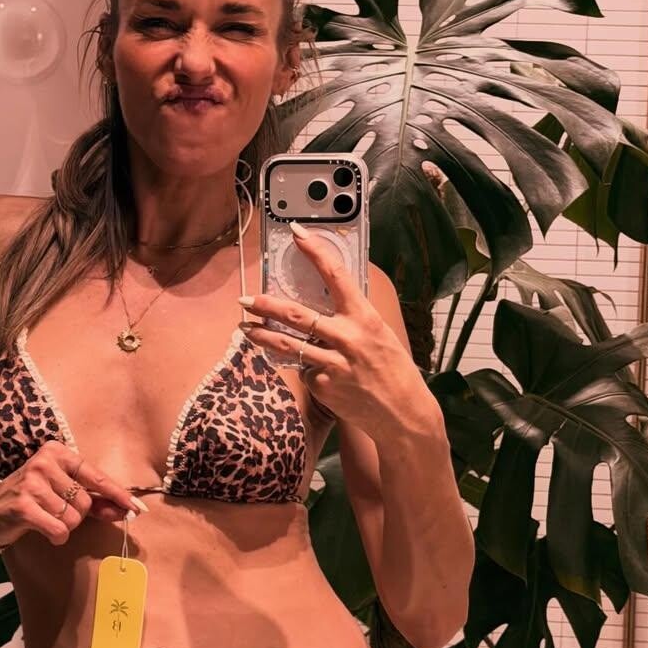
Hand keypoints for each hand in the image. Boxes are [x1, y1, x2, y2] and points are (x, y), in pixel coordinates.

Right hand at [0, 440, 146, 548]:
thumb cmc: (30, 499)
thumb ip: (94, 500)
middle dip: (76, 515)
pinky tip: (42, 530)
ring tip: (44, 519)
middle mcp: (44, 462)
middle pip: (85, 501)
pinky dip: (55, 536)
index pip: (96, 476)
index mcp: (57, 452)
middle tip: (54, 512)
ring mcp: (32, 482)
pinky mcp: (23, 505)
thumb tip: (126, 510)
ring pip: (73, 517)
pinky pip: (59, 529)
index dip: (118, 494)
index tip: (137, 509)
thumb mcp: (61, 493)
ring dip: (64, 526)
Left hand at [240, 226, 431, 441]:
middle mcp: (347, 338)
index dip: (315, 252)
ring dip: (261, 336)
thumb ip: (351, 318)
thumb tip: (323, 300)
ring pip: (287, 346)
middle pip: (296, 315)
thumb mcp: (378, 333)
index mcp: (364, 318)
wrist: (402, 414)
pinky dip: (306, 369)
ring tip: (245, 329)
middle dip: (266, 305)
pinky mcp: (323, 386)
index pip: (336, 276)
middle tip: (246, 299)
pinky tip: (320, 376)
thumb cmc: (392, 369)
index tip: (297, 234)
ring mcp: (333, 364)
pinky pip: (304, 371)